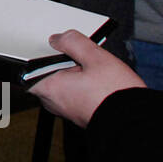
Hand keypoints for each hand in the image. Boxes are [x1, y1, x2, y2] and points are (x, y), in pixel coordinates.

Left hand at [27, 29, 144, 128]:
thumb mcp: (96, 57)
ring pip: (61, 83)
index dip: (35, 54)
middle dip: (59, 61)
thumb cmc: (115, 95)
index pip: (27, 69)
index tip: (47, 46)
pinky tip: (97, 77)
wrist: (135, 123)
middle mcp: (53, 102)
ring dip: (73, 72)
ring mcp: (66, 109)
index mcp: (48, 88)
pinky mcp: (79, 113)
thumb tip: (59, 38)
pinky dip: (81, 83)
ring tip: (91, 64)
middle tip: (77, 53)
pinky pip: (73, 93)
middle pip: (46, 74)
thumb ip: (73, 42)